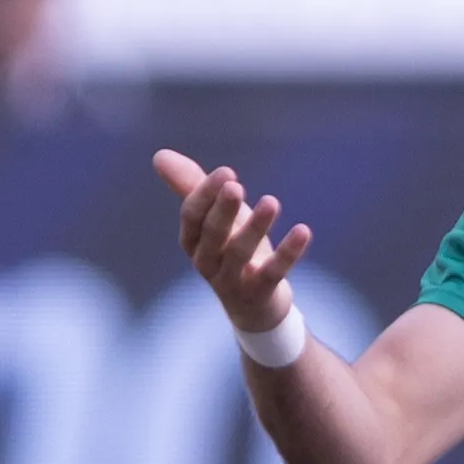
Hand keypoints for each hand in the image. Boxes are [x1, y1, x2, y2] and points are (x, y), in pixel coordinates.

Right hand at [155, 149, 311, 334]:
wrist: (255, 308)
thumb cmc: (231, 252)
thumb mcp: (215, 218)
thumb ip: (191, 187)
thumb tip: (160, 155)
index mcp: (194, 242)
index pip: (192, 217)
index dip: (206, 194)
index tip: (226, 172)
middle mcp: (208, 262)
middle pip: (212, 235)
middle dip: (222, 210)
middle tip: (236, 186)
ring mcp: (233, 281)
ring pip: (240, 253)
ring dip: (255, 227)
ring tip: (272, 202)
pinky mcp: (260, 294)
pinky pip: (273, 273)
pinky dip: (288, 253)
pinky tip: (303, 231)